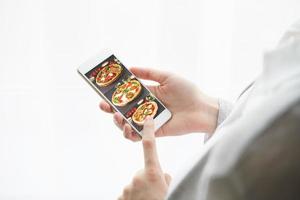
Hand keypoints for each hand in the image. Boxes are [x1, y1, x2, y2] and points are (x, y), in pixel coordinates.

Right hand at [99, 67, 218, 141]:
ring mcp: (149, 120)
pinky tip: (128, 128)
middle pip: (123, 110)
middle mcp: (145, 107)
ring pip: (127, 124)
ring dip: (118, 122)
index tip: (103, 90)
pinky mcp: (154, 132)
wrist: (202, 109)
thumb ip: (149, 73)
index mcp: (148, 94)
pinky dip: (130, 134)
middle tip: (103, 105)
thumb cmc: (187, 91)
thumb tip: (130, 67)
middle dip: (110, 108)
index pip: (127, 94)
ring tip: (117, 117)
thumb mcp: (168, 77)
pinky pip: (138, 135)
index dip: (115, 93)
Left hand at [118, 117, 170, 199]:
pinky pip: (128, 194)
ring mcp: (128, 187)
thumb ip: (165, 179)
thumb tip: (162, 175)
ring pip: (136, 184)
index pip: (150, 147)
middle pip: (143, 172)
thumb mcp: (170, 190)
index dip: (148, 131)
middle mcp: (138, 177)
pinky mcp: (121, 197)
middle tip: (155, 193)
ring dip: (141, 191)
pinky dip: (134, 198)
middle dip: (148, 179)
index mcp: (153, 173)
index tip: (147, 119)